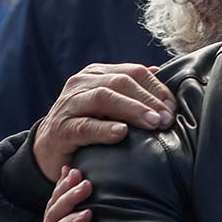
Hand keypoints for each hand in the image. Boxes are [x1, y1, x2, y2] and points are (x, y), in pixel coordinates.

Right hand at [33, 63, 175, 181]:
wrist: (47, 149)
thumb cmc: (86, 124)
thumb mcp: (108, 104)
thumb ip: (130, 89)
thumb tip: (159, 72)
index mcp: (97, 73)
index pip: (133, 72)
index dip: (156, 87)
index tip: (173, 107)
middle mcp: (82, 82)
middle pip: (121, 82)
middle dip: (148, 99)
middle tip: (167, 118)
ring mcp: (69, 104)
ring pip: (104, 98)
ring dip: (132, 109)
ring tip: (153, 123)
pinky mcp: (61, 129)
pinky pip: (85, 126)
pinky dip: (104, 128)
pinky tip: (122, 133)